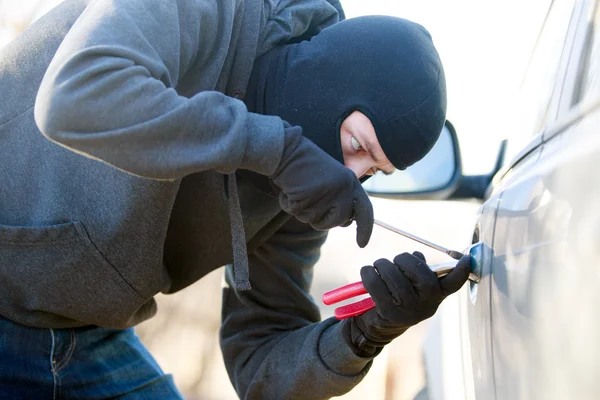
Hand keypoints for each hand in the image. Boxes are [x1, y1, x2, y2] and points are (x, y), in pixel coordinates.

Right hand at [270, 124, 372, 246]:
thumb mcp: (331, 180)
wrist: (285, 150)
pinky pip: (295, 212)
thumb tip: (346, 221)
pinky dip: (288, 203)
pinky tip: (290, 188)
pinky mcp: (308, 195)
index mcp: (350, 182)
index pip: (365, 210)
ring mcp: (326, 192)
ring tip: (300, 189)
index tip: (362, 244)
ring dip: (302, 210)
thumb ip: (341, 198)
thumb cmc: (305, 166)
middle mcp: (343, 188)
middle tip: (310, 199)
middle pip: (336, 222)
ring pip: (313, 220)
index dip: (365, 229)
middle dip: (321, 218)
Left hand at [342, 251, 470, 354]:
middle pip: (420, 273)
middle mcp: (426, 306)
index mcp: (435, 296)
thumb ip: (418, 270)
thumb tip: (417, 255)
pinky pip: (376, 284)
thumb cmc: (397, 298)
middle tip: (394, 260)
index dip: (461, 272)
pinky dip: (369, 273)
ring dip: (382, 264)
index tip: (467, 259)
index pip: (452, 284)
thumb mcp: (412, 286)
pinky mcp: (388, 313)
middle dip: (404, 259)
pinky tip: (367, 272)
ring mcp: (408, 311)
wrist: (377, 327)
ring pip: (394, 275)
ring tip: (378, 266)